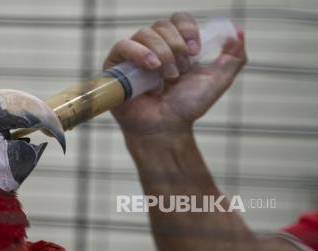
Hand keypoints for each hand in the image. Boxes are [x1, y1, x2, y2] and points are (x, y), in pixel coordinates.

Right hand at [104, 12, 246, 136]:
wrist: (166, 128)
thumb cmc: (186, 107)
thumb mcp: (216, 81)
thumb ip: (233, 58)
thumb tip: (239, 32)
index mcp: (175, 45)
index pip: (178, 19)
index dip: (188, 29)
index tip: (196, 50)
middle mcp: (153, 46)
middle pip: (162, 25)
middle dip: (177, 46)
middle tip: (181, 71)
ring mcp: (133, 55)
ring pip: (145, 34)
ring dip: (162, 53)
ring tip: (167, 77)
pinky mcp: (116, 66)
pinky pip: (123, 45)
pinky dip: (139, 52)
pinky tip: (151, 67)